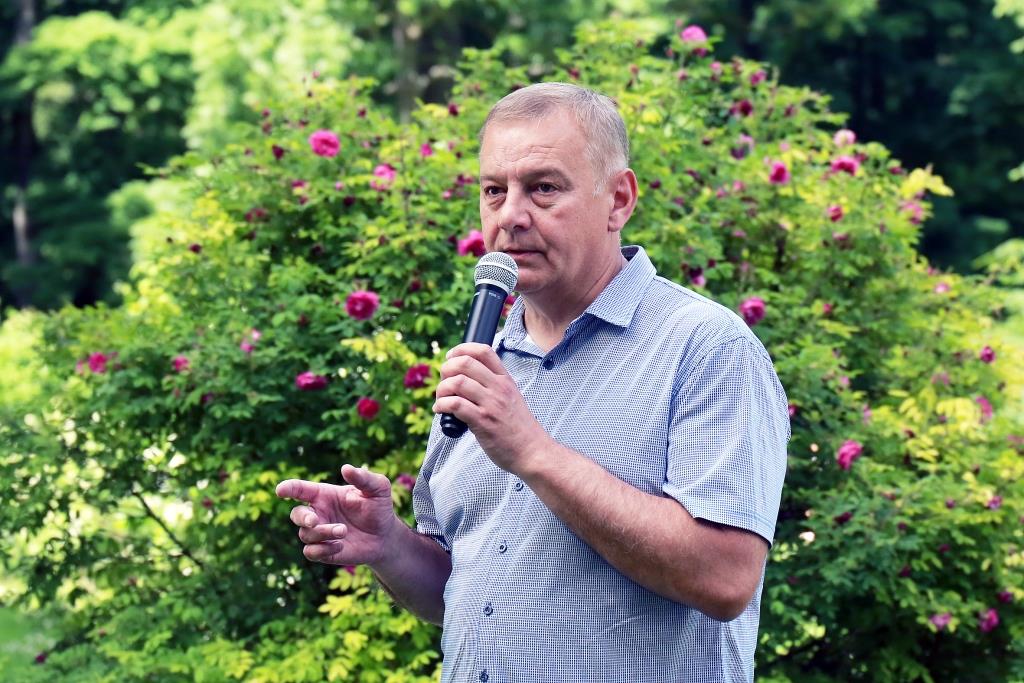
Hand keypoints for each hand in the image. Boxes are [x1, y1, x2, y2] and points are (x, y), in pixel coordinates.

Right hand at [276, 464, 399, 566]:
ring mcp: (319, 533)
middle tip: (314, 520)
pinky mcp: (324, 551)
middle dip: (302, 518)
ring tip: (343, 531)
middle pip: (295, 515)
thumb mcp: (378, 488)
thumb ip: (363, 478)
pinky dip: (322, 550)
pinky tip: (340, 545)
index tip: (280, 490)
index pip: (300, 489)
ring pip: (305, 535)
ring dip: (322, 533)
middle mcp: (318, 513)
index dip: (288, 488)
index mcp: (324, 495)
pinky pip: (310, 553)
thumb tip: (345, 468)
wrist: (385, 536)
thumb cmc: (378, 507)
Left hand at [433, 342, 548, 472]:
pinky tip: (441, 410)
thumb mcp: (512, 398)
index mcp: (505, 380)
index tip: (451, 358)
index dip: (461, 349)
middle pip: (465, 363)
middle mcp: (498, 388)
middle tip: (444, 382)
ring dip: (442, 389)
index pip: (483, 351)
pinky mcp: (483, 421)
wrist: (532, 451)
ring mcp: (491, 404)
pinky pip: (455, 405)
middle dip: (446, 369)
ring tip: (441, 399)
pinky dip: (442, 405)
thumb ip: (493, 387)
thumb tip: (465, 380)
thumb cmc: (519, 429)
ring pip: (457, 382)